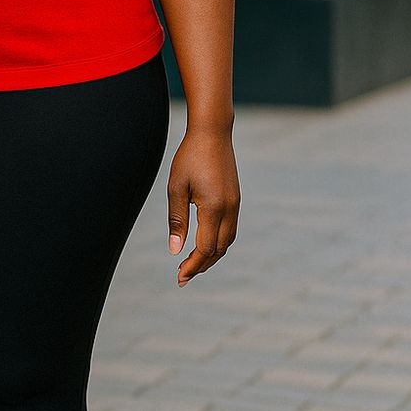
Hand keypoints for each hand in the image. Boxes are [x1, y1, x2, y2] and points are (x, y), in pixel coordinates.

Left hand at [166, 126, 239, 285]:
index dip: (193, 265)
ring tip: (192, 264)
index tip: (179, 277)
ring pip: (227, 240)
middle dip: (202, 265)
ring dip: (211, 255)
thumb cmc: (189, 158)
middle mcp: (229, 209)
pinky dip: (218, 241)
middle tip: (182, 276)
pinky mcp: (235, 198)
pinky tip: (204, 243)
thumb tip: (174, 250)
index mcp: (213, 208)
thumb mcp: (176, 188)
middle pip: (219, 249)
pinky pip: (230, 228)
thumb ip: (177, 221)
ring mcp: (235, 204)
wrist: (212, 133)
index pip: (205, 248)